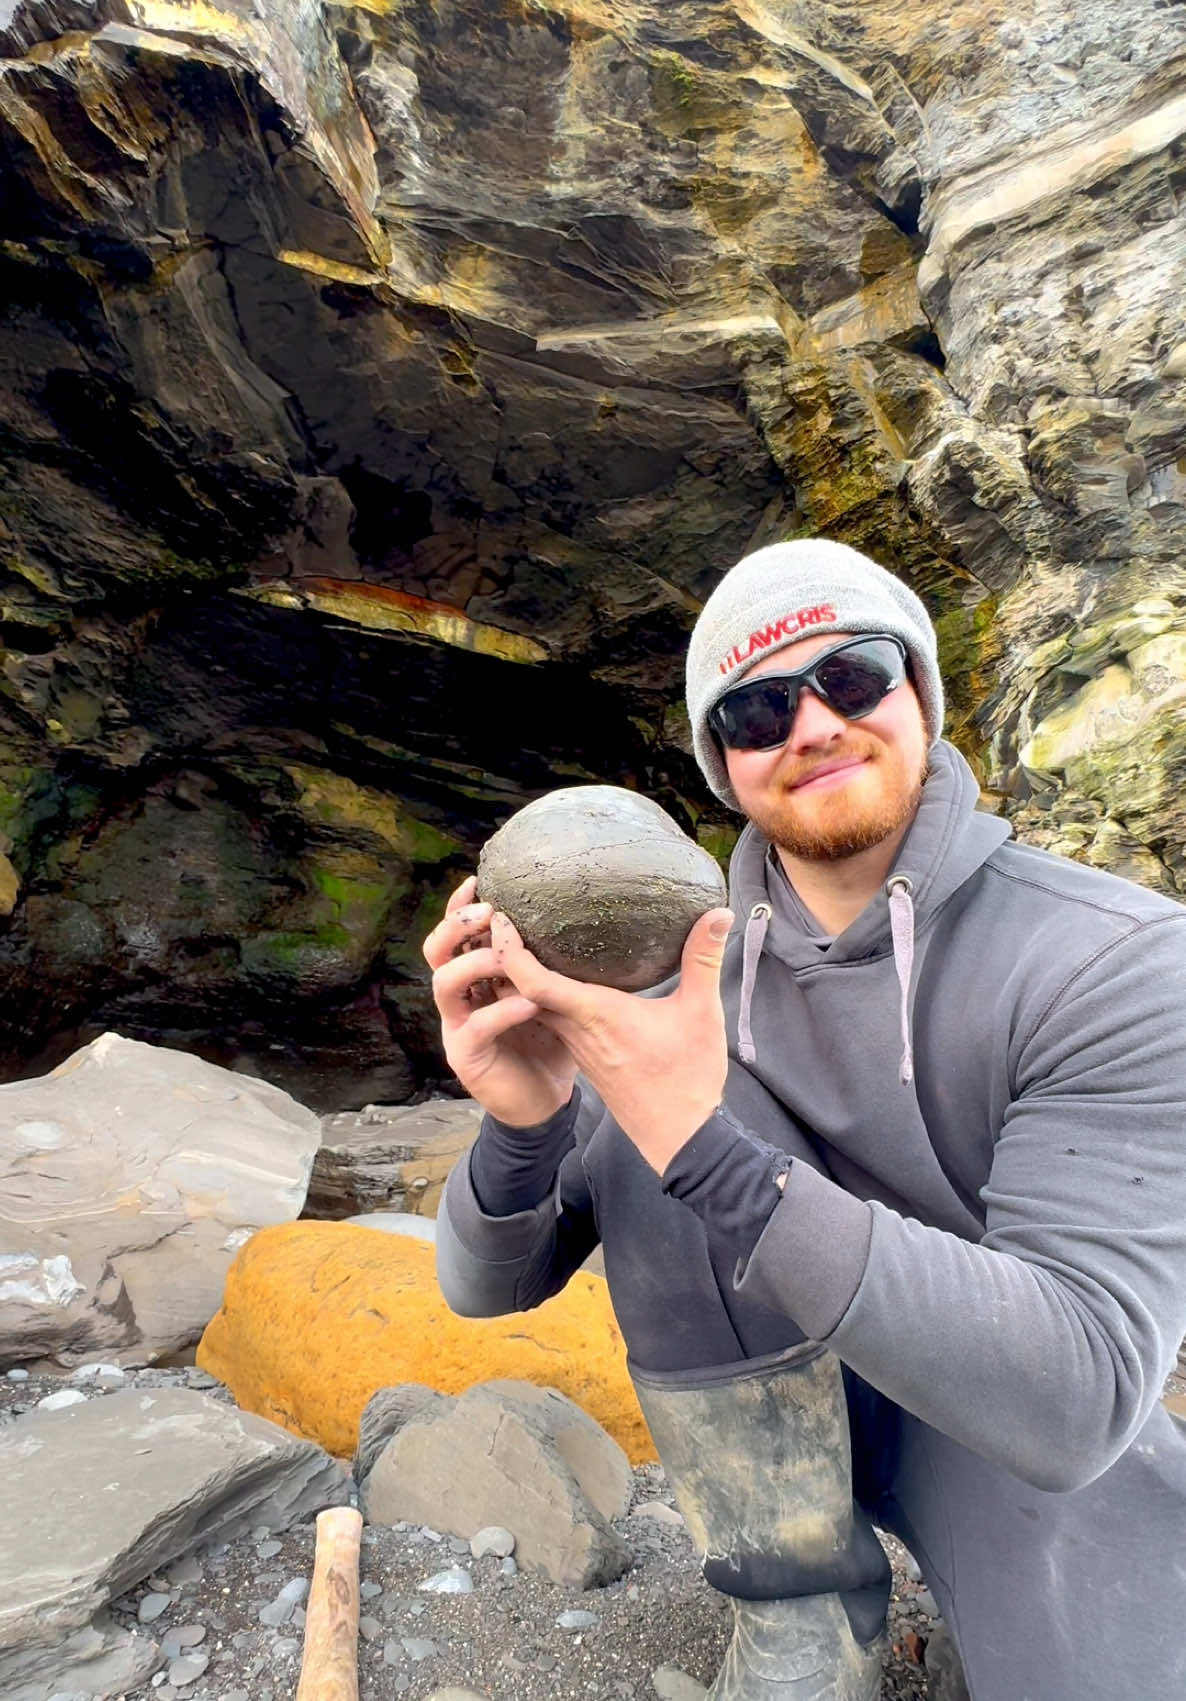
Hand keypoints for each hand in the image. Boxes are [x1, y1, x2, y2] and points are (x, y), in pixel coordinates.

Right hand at [422, 876, 578, 1126]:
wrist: (545, 1101)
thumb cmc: (549, 1041)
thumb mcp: (550, 993)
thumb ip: (550, 963)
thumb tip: (581, 917)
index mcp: (475, 977)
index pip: (455, 934)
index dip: (459, 906)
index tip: (478, 879)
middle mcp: (459, 998)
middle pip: (436, 950)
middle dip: (457, 926)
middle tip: (488, 912)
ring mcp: (457, 1026)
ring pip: (444, 983)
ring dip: (475, 963)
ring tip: (508, 957)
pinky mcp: (466, 1056)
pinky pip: (475, 1027)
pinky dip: (502, 1011)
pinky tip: (530, 1004)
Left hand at [489, 905, 734, 1173]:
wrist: (679, 1137)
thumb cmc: (687, 1077)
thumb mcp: (702, 1012)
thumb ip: (704, 958)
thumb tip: (720, 913)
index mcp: (595, 1015)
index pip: (534, 982)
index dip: (511, 950)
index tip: (502, 919)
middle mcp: (576, 1030)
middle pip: (521, 992)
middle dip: (504, 956)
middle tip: (501, 918)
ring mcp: (577, 1045)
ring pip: (532, 1007)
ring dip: (517, 978)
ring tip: (519, 940)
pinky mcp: (584, 1056)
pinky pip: (548, 1020)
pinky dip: (537, 997)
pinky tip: (554, 977)